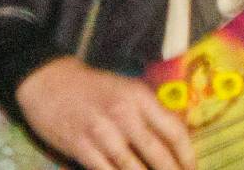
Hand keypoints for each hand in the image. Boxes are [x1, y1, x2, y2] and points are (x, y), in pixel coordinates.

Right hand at [15, 57, 195, 169]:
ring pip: (132, 168)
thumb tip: (173, 139)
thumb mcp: (128, 90)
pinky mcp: (80, 146)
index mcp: (140, 97)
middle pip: (157, 153)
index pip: (173, 130)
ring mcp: (101, 132)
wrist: (50, 82)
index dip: (187, 155)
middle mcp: (124, 114)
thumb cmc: (94, 88)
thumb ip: (149, 113)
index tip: (193, 169)